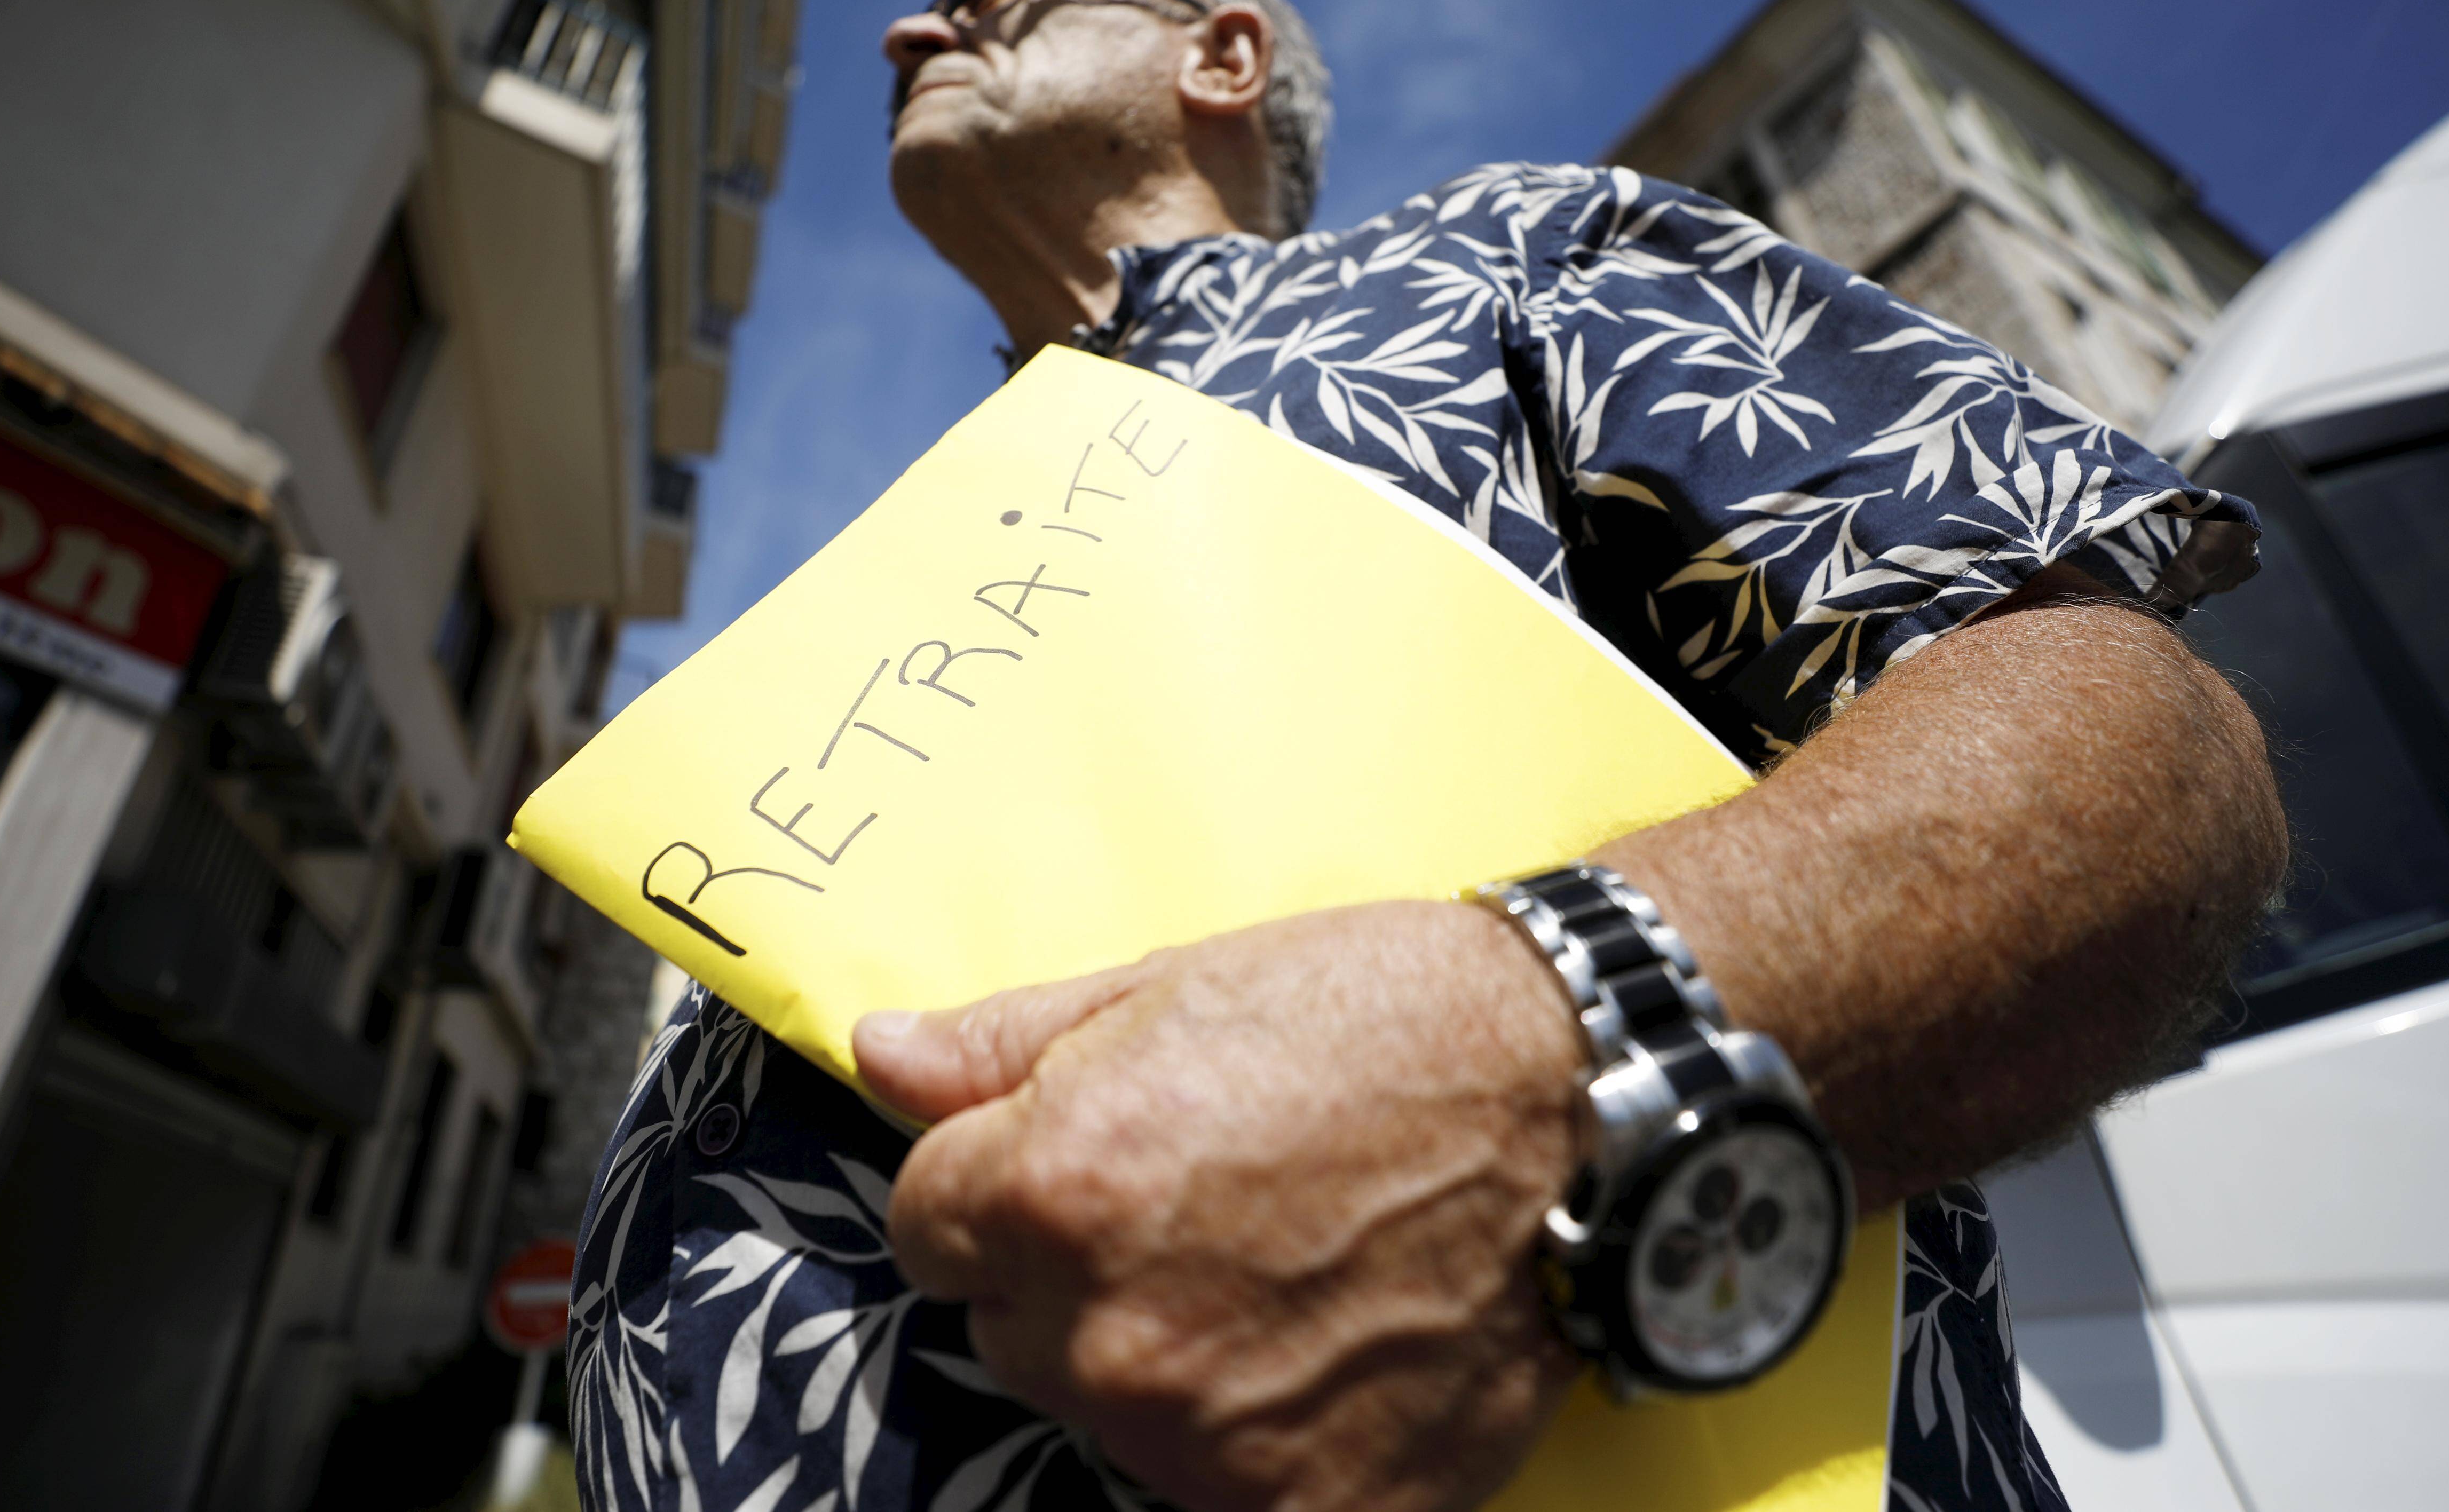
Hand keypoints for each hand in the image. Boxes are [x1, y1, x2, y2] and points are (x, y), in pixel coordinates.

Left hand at [854, 899, 1590, 1511]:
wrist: (1574, 1094)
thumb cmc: (1371, 1015)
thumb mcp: (1168, 987)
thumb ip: (1000, 1045)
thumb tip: (873, 1055)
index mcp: (1050, 1193)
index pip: (925, 1227)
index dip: (1001, 1180)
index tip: (1095, 1155)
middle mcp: (1107, 1338)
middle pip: (1010, 1329)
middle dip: (1074, 1274)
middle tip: (1203, 1207)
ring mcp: (1206, 1445)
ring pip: (1110, 1412)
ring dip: (1163, 1361)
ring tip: (1278, 1273)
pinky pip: (1218, 1494)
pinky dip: (1258, 1440)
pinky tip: (1325, 1355)